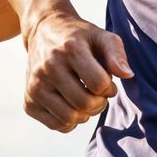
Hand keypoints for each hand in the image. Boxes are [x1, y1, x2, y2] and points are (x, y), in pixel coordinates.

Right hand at [24, 10, 131, 132]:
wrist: (43, 31)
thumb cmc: (78, 37)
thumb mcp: (101, 36)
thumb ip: (117, 53)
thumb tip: (127, 75)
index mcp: (70, 49)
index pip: (99, 84)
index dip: (109, 88)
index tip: (107, 82)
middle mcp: (48, 67)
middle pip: (84, 104)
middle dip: (99, 104)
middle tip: (98, 94)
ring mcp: (35, 86)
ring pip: (69, 119)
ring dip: (84, 114)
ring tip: (84, 99)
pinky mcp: (28, 102)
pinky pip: (56, 126)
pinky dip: (69, 121)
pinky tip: (70, 104)